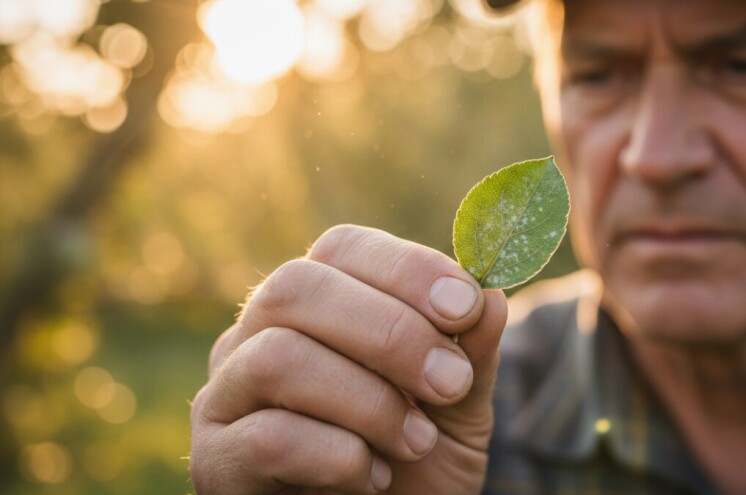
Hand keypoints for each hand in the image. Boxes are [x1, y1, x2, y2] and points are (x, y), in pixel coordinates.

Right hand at [189, 225, 507, 493]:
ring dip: (368, 401)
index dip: (406, 269)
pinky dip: (339, 457)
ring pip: (279, 357)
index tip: (465, 307)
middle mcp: (256, 335)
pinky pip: (269, 438)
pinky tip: (372, 477)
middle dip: (389, 333)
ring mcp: (226, 394)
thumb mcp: (456, 408)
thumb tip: (491, 297)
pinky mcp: (216, 459)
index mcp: (315, 305)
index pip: (342, 249)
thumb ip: (469, 355)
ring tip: (416, 441)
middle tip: (449, 382)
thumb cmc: (412, 461)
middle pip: (297, 287)